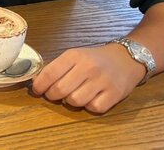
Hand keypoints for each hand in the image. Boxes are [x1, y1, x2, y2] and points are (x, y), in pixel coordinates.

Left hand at [30, 44, 145, 113]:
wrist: (126, 58)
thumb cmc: (95, 59)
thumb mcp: (75, 55)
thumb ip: (58, 67)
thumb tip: (37, 82)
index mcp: (75, 56)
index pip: (50, 73)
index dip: (39, 85)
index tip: (36, 91)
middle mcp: (88, 67)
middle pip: (60, 90)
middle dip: (52, 95)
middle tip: (53, 95)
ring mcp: (102, 81)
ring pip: (75, 101)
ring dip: (70, 102)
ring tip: (73, 95)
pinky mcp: (115, 94)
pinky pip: (94, 108)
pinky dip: (89, 107)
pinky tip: (90, 99)